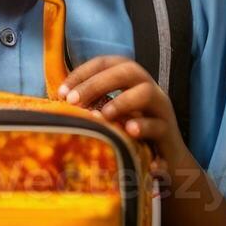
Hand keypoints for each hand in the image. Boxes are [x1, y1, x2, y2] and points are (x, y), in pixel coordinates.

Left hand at [58, 55, 184, 164]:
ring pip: (147, 92)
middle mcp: (148, 88)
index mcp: (131, 81)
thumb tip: (57, 102)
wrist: (165, 162)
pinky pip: (158, 125)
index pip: (107, 63)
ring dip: (122, 101)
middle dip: (98, 83)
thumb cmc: (130, 136)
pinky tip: (128, 132)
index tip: (62, 92)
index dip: (83, 72)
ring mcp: (161, 109)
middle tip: (73, 101)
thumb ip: (91, 105)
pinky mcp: (168, 131)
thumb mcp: (110, 117)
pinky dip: (142, 127)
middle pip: (128, 70)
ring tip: (103, 116)